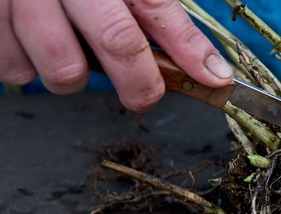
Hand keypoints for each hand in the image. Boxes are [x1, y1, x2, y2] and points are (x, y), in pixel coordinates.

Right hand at [0, 0, 232, 110]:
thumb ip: (159, 19)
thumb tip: (210, 71)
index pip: (157, 10)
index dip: (189, 51)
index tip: (216, 82)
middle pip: (116, 42)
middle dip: (140, 83)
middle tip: (144, 93)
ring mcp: (21, 0)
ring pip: (63, 73)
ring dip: (73, 74)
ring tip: (66, 46)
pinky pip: (16, 72)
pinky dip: (28, 66)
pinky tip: (30, 41)